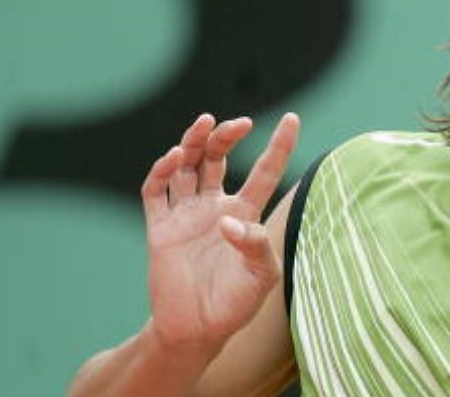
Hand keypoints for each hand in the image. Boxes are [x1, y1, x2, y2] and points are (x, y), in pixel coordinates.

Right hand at [140, 113, 299, 351]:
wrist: (196, 331)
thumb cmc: (236, 305)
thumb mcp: (262, 277)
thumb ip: (256, 246)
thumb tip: (228, 221)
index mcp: (245, 214)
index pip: (265, 171)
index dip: (279, 145)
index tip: (293, 118)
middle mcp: (215, 207)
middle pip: (219, 158)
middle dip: (227, 136)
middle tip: (240, 123)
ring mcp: (186, 215)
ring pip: (187, 166)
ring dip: (194, 141)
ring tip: (204, 124)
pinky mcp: (160, 228)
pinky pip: (155, 191)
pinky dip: (161, 171)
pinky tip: (174, 158)